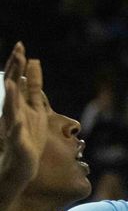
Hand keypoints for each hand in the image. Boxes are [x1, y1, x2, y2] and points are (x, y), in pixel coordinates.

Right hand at [0, 42, 48, 187]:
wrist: (20, 165)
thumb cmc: (27, 135)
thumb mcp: (34, 107)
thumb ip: (34, 87)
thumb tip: (34, 63)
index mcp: (18, 103)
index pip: (17, 80)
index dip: (18, 64)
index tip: (22, 45)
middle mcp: (13, 112)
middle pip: (13, 88)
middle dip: (15, 72)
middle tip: (18, 53)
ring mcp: (13, 126)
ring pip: (10, 109)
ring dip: (12, 96)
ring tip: (14, 83)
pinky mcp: (17, 142)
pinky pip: (15, 134)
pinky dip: (16, 127)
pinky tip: (17, 121)